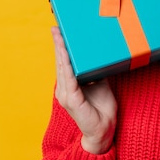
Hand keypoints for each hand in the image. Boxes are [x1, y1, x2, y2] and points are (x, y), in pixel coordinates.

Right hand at [51, 26, 116, 153]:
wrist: (103, 131)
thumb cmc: (102, 109)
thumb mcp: (101, 84)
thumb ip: (96, 72)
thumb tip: (99, 55)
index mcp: (69, 86)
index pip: (63, 63)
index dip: (61, 48)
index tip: (59, 32)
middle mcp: (64, 90)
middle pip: (60, 62)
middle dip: (58, 44)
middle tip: (56, 28)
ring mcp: (66, 95)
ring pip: (62, 68)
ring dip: (61, 50)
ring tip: (59, 35)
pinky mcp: (72, 100)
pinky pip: (69, 78)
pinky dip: (67, 64)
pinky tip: (66, 53)